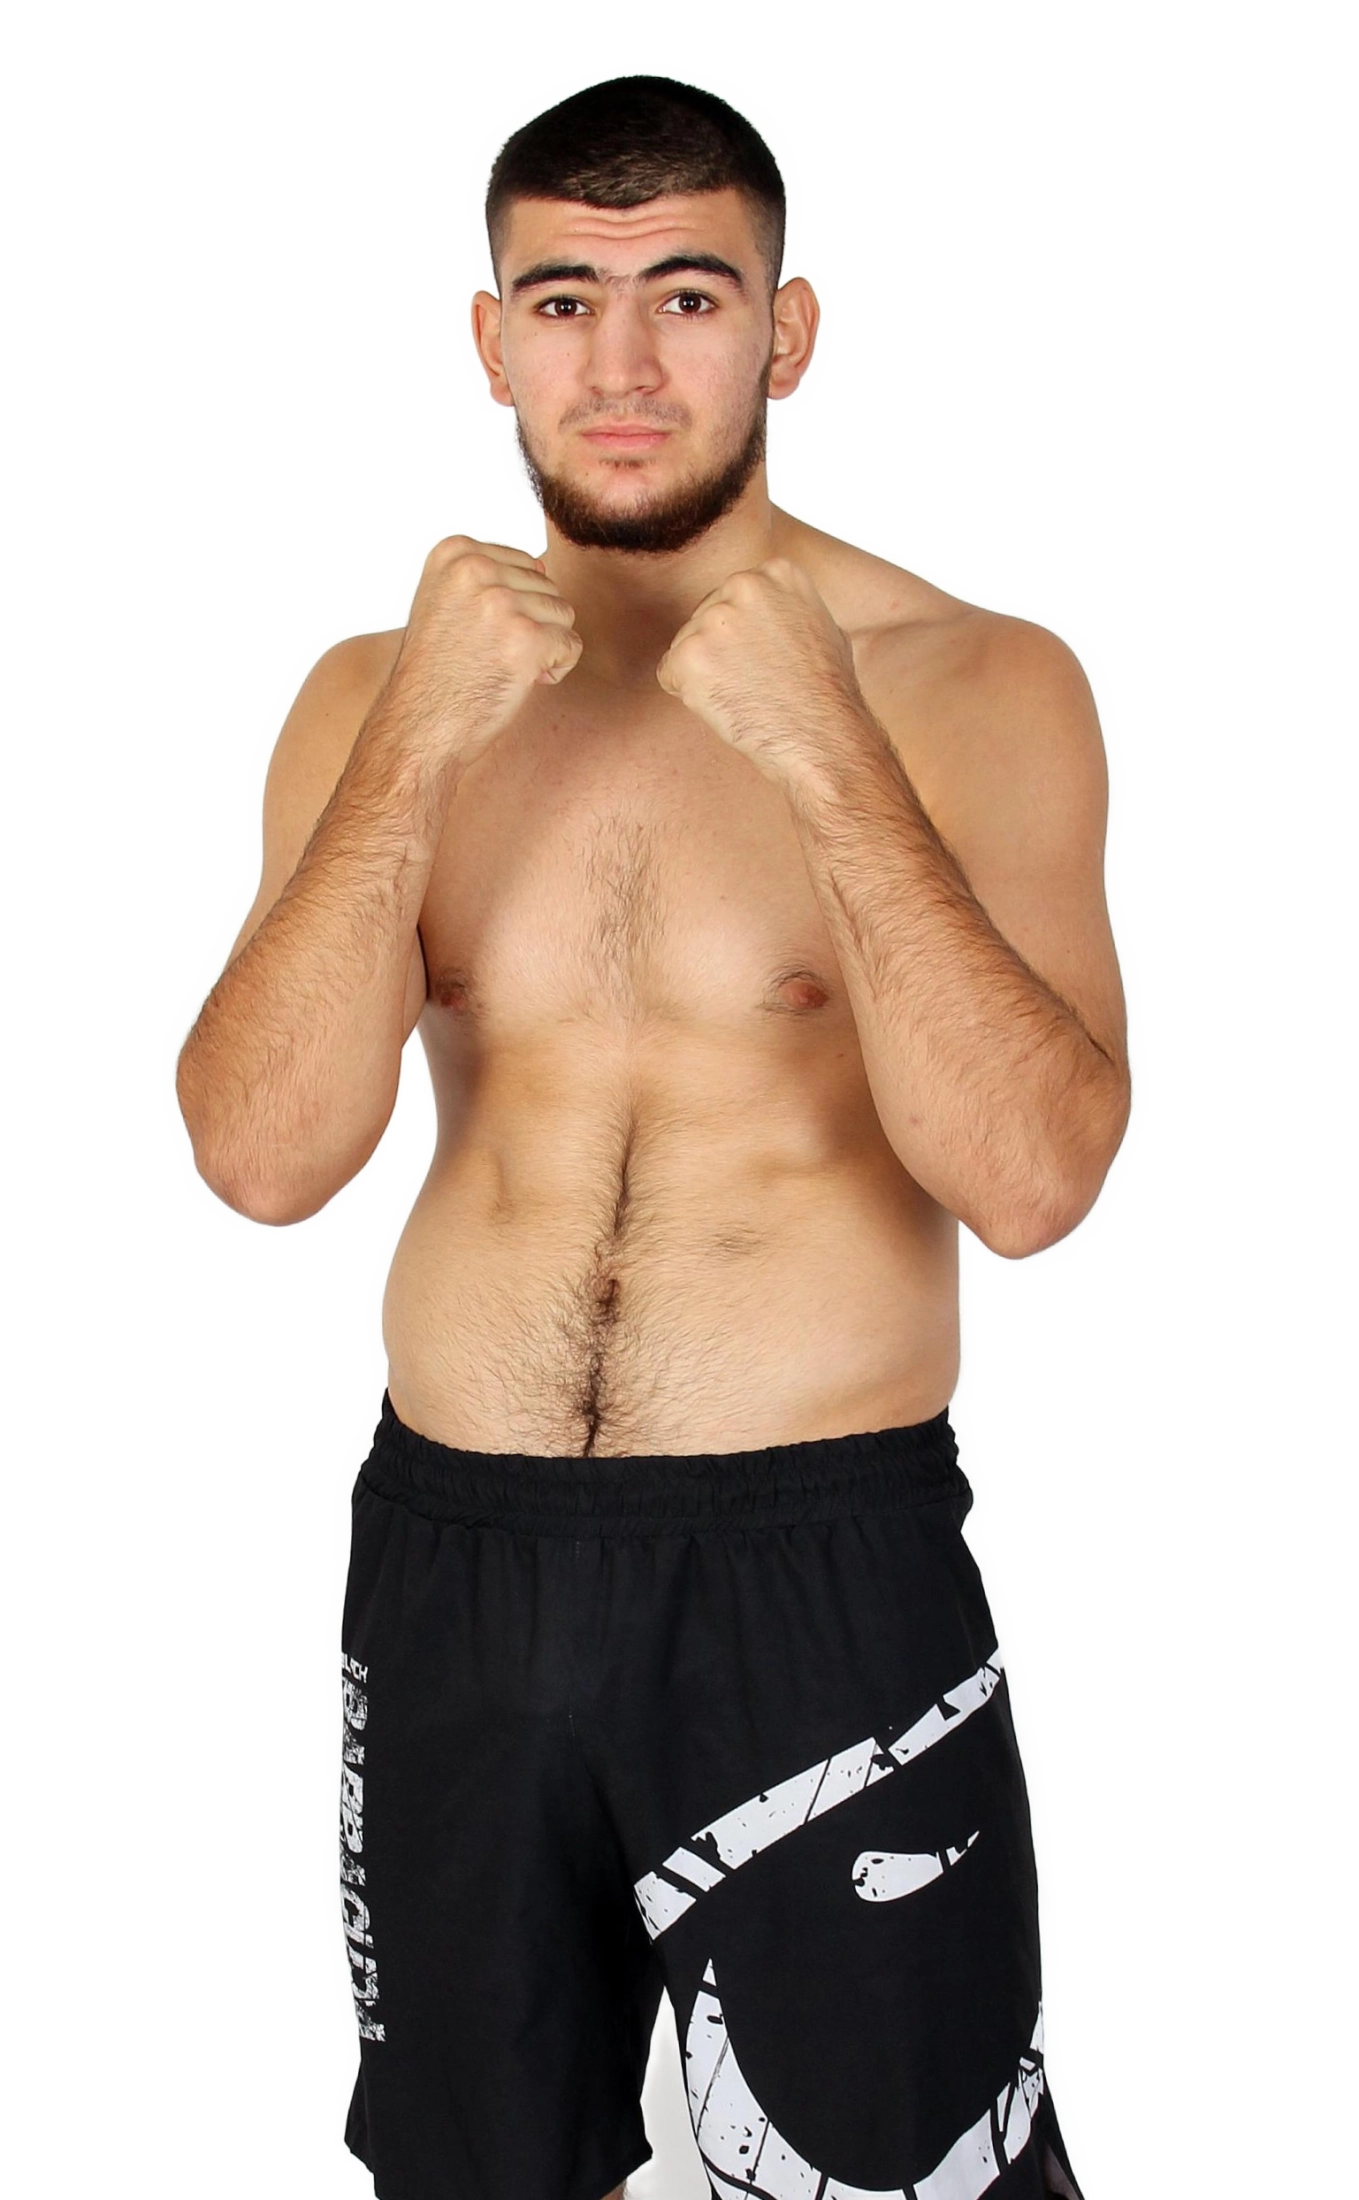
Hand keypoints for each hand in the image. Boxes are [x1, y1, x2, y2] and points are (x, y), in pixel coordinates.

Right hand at [385, 535, 581, 769]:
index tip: (479, 635)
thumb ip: (488, 579)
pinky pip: (571, 645)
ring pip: (562, 614)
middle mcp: (476, 569)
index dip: (514, 608)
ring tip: (504, 668)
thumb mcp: (446, 604)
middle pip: (546, 587)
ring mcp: (500, 602)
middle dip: (532, 626)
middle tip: (491, 657)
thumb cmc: (435, 674)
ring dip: (544, 647)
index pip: (524, 564)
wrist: (419, 725)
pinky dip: (556, 668)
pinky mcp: (526, 637)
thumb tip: (544, 566)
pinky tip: (522, 681)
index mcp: (454, 553)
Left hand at [655, 557, 862, 782]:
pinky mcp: (688, 654)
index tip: (767, 658)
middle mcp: (743, 585)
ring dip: (707, 674)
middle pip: (706, 617)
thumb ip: (789, 609)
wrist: (821, 735)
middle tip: (756, 682)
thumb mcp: (823, 627)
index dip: (746, 636)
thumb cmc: (827, 694)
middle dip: (722, 652)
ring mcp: (714, 619)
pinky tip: (726, 705)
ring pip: (687, 646)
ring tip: (747, 694)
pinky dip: (690, 696)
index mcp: (777, 573)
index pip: (734, 598)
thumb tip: (778, 613)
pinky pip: (670, 674)